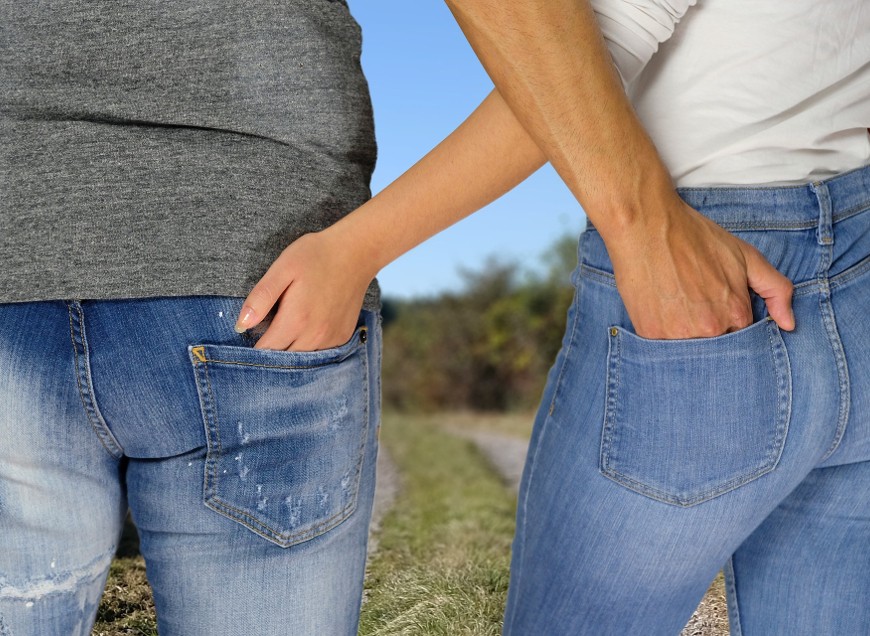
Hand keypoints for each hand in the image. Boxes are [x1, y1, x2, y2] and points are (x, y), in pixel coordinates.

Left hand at [234, 230, 374, 350]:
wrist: (356, 253)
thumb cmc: (316, 256)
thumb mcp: (282, 269)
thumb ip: (260, 298)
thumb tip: (241, 325)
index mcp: (296, 320)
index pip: (265, 351)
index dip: (253, 345)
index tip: (252, 333)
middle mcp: (315, 336)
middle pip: (284, 360)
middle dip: (272, 350)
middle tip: (267, 329)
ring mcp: (332, 339)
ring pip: (303, 360)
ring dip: (291, 350)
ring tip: (287, 328)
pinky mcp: (343, 336)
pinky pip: (321, 353)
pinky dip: (310, 346)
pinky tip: (306, 328)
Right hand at [606, 197, 794, 339]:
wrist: (647, 225)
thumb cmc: (695, 237)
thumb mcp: (746, 256)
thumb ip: (776, 290)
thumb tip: (789, 324)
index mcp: (736, 314)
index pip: (739, 338)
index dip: (726, 322)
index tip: (712, 305)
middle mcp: (710, 329)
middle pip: (713, 347)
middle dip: (704, 331)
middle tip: (690, 305)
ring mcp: (678, 334)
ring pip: (686, 351)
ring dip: (682, 335)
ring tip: (674, 306)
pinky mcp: (650, 333)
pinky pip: (660, 347)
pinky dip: (660, 332)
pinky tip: (657, 309)